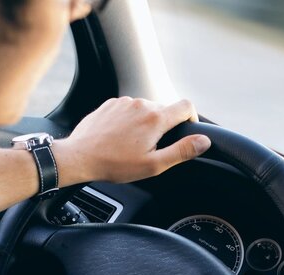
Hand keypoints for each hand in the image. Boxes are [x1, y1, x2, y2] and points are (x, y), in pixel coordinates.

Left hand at [52, 97, 210, 185]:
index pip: (186, 106)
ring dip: (145, 124)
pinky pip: (128, 109)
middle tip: (151, 149)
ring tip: (132, 146)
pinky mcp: (110, 104)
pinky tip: (119, 139)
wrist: (80, 157)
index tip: (186, 131)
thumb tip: (203, 141)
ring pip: (145, 110)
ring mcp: (124, 102)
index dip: (191, 119)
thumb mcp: (153, 165)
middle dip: (164, 127)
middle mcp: (141, 104)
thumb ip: (181, 151)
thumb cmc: (115, 164)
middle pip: (164, 110)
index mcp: (156, 118)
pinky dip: (129, 121)